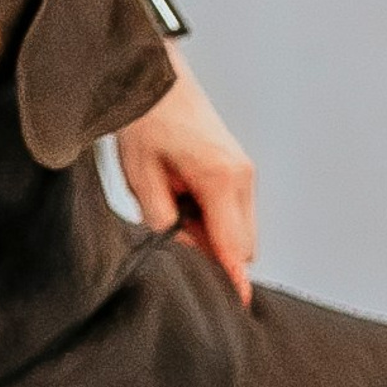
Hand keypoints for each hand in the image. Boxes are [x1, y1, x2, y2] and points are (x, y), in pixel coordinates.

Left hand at [118, 61, 256, 303]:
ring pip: (240, 231)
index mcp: (221, 179)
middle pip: (242, 246)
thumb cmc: (144, 121)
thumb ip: (164, 224)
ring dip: (212, 236)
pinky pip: (234, 212)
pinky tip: (181, 196)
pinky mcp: (239, 169)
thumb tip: (181, 254)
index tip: (236, 309)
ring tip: (171, 205)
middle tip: (171, 239)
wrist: (154, 76)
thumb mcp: (141, 179)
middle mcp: (243, 177)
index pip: (234, 248)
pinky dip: (213, 218)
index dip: (232, 281)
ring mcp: (245, 172)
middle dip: (213, 256)